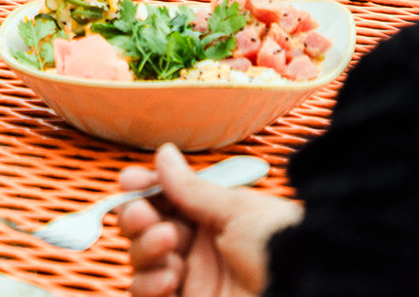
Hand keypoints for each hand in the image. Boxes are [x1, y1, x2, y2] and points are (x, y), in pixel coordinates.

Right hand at [117, 145, 299, 296]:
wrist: (305, 291)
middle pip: (142, 228)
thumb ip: (193, 188)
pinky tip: (169, 278)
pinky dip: (146, 284)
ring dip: (143, 250)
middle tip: (147, 217)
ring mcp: (191, 279)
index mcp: (211, 217)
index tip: (131, 182)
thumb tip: (164, 155)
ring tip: (168, 249)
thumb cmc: (281, 247)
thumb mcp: (237, 209)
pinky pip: (143, 292)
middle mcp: (197, 247)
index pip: (162, 199)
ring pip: (139, 260)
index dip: (142, 189)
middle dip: (136, 217)